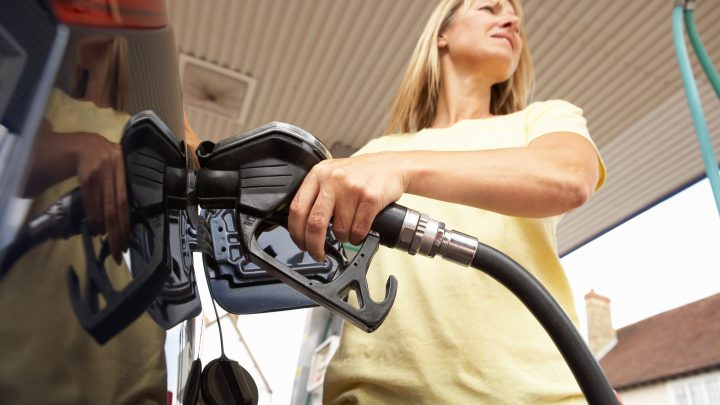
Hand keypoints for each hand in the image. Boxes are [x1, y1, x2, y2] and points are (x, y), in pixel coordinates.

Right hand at [72, 133, 128, 263]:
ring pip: (102, 206)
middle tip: (117, 252)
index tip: (126, 244)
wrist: (85, 144)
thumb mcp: (118, 170)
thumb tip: (124, 219)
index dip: (126, 225)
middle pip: (116, 208)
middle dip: (117, 232)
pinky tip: (95, 228)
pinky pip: (89, 200)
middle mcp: (113, 172)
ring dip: (103, 227)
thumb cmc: (105, 160)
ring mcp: (98, 173)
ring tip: (106, 241)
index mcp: (125, 171)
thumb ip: (122, 188)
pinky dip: (92, 216)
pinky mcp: (85, 175)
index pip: (125, 204)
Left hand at [288, 152, 407, 260]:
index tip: (301, 243)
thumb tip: (301, 227)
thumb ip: (315, 194)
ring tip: (348, 231)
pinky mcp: (370, 198)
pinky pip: (358, 230)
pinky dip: (357, 238)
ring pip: (339, 230)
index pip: (297, 208)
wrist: (392, 166)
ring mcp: (352, 188)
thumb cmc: (360, 174)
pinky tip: (359, 232)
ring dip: (343, 238)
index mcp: (318, 174)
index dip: (296, 232)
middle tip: (317, 254)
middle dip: (314, 246)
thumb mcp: (331, 175)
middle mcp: (333, 179)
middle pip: (315, 223)